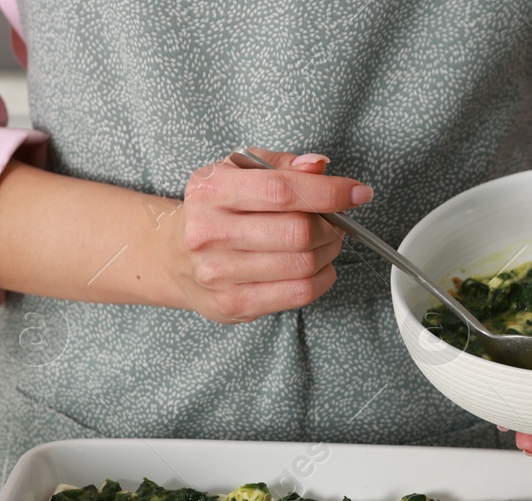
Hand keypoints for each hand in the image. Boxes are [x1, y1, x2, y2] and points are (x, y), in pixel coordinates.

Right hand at [168, 148, 372, 323]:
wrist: (174, 257)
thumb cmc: (215, 210)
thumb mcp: (237, 172)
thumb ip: (280, 165)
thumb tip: (319, 166)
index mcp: (211, 190)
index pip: (282, 190)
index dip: (329, 192)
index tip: (357, 192)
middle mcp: (210, 232)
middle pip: (297, 232)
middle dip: (331, 227)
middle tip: (336, 223)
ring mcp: (219, 273)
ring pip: (302, 265)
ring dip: (328, 253)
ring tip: (325, 243)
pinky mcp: (233, 304)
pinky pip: (297, 294)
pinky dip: (321, 279)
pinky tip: (317, 268)